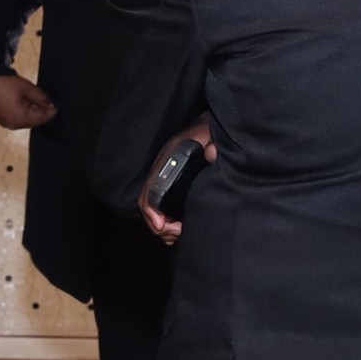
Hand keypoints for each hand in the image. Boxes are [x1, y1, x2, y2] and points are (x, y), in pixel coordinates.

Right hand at [0, 73, 54, 131]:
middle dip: (41, 111)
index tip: (56, 102)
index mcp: (20, 120)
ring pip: (25, 119)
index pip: (42, 119)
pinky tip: (24, 99)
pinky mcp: (0, 117)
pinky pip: (16, 117)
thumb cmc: (5, 84)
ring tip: (34, 96)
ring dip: (32, 110)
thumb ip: (41, 97)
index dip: (51, 111)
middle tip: (46, 98)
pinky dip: (23, 110)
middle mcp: (13, 125)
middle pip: (33, 121)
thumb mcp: (27, 88)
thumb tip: (50, 104)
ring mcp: (5, 122)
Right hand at [139, 117, 216, 244]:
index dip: (152, 211)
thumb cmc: (209, 131)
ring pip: (153, 209)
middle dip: (159, 224)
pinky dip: (167, 223)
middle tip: (177, 232)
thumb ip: (213, 143)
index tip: (163, 226)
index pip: (150, 190)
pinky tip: (179, 229)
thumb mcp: (212, 134)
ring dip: (163, 226)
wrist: (211, 127)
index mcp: (168, 160)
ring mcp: (166, 179)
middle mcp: (162, 171)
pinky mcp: (173, 186)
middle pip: (147, 204)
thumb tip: (212, 154)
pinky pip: (162, 208)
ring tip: (179, 232)